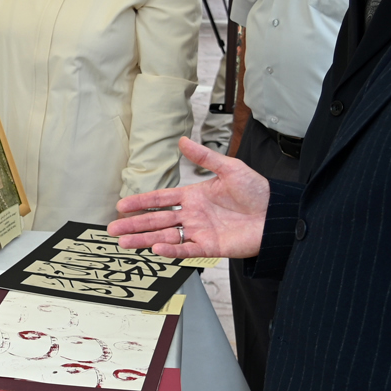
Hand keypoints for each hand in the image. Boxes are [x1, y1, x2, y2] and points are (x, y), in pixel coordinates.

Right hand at [107, 137, 268, 257]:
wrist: (277, 214)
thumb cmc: (257, 191)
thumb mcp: (230, 168)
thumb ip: (204, 157)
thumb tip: (182, 141)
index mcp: (194, 196)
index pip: (161, 199)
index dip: (141, 202)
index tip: (122, 205)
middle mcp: (193, 215)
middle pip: (157, 220)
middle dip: (134, 224)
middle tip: (113, 229)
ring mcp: (200, 232)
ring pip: (165, 236)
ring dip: (144, 239)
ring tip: (124, 243)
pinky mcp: (211, 247)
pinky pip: (187, 249)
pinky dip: (172, 249)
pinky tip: (156, 248)